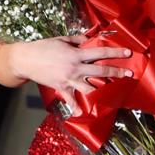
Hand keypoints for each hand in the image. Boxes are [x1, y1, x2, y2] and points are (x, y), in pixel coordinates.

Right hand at [7, 34, 133, 115]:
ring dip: (103, 91)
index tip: (128, 53)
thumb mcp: (63, 39)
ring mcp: (68, 79)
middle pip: (100, 71)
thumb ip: (78, 40)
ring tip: (115, 93)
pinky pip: (70, 100)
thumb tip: (90, 40)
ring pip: (90, 87)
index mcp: (76, 54)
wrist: (25, 59)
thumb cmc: (44, 47)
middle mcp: (75, 67)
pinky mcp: (61, 88)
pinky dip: (76, 108)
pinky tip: (83, 114)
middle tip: (129, 73)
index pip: (100, 52)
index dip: (115, 52)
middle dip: (117, 72)